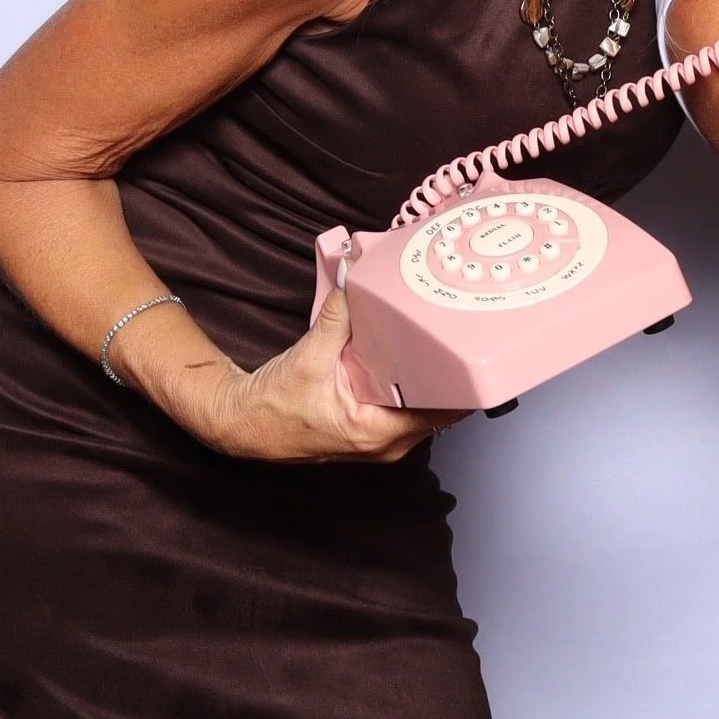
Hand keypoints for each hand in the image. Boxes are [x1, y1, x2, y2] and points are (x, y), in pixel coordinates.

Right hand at [197, 289, 464, 463]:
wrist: (242, 423)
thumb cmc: (272, 404)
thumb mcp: (310, 354)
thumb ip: (338, 313)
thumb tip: (355, 274)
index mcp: (379, 433)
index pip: (443, 410)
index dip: (463, 378)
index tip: (476, 347)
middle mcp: (387, 444)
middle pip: (441, 406)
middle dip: (452, 370)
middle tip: (464, 331)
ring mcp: (382, 440)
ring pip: (425, 406)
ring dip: (433, 376)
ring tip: (445, 338)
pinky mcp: (373, 430)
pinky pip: (407, 406)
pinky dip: (413, 382)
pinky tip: (415, 355)